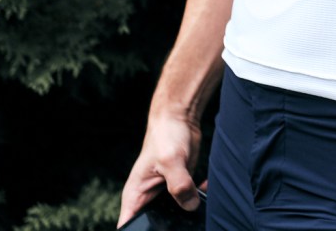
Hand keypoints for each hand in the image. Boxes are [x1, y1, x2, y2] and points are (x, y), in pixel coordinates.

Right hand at [117, 111, 203, 227]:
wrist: (180, 117)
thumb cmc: (165, 134)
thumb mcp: (170, 160)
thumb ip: (179, 184)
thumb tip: (191, 205)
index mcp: (135, 196)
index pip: (129, 227)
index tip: (157, 230)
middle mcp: (148, 198)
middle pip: (155, 226)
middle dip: (169, 227)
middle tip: (182, 217)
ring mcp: (165, 194)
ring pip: (175, 217)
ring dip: (187, 214)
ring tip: (196, 202)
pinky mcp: (180, 188)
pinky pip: (189, 203)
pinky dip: (199, 199)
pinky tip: (206, 188)